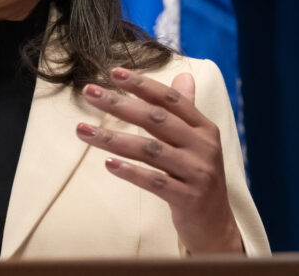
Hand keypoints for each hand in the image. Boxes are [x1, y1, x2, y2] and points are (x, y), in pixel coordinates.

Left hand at [75, 67, 242, 253]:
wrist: (216, 226)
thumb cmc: (197, 177)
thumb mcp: (197, 142)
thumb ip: (186, 110)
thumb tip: (183, 75)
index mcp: (204, 128)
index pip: (170, 100)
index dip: (142, 85)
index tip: (114, 72)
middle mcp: (203, 147)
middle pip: (156, 120)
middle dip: (120, 104)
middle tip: (89, 92)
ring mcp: (197, 173)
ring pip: (149, 150)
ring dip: (113, 138)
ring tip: (82, 130)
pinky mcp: (187, 198)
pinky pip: (154, 181)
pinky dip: (131, 171)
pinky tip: (108, 164)